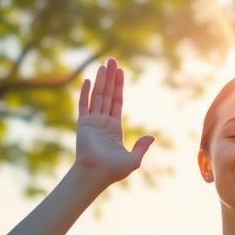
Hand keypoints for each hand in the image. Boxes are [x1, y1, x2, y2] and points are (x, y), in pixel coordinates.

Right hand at [75, 57, 154, 181]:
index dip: (119, 87)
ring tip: (103, 65)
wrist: (96, 174)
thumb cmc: (113, 171)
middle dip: (110, 77)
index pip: (117, 102)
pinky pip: (84, 105)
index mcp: (114, 128)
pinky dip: (86, 92)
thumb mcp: (133, 159)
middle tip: (112, 60)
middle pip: (107, 94)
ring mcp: (92, 122)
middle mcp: (102, 122)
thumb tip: (151, 137)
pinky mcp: (83, 124)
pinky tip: (89, 80)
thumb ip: (141, 147)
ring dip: (101, 80)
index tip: (120, 72)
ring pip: (97, 96)